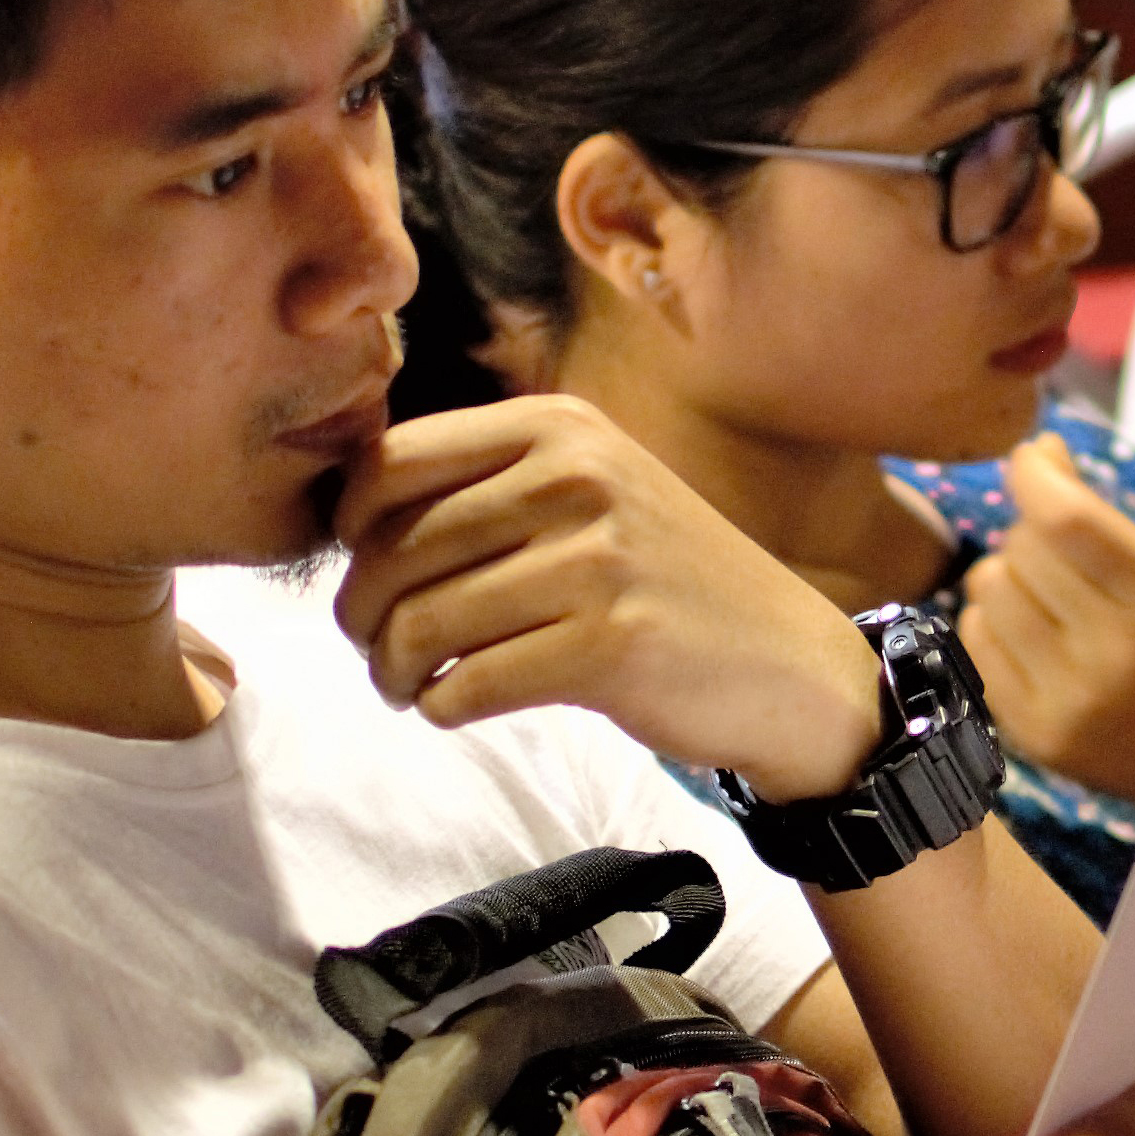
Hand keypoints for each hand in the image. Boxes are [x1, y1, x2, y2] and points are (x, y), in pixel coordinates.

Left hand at [329, 395, 879, 796]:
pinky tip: (455, 707)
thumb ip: (493, 482)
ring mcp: (598, 563)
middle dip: (362, 616)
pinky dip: (443, 707)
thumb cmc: (666, 584)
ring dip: (394, 672)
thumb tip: (346, 514)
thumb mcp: (595, 492)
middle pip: (395, 551)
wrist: (788, 664)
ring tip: (407, 686)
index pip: (392, 463)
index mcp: (562, 427)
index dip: (348, 526)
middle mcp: (578, 481)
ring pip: (423, 625)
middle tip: (376, 651)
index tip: (361, 569)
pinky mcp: (611, 647)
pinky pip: (471, 685)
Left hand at [953, 435, 1134, 809]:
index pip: (1069, 519)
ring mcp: (1067, 699)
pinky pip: (974, 636)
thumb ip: (1103, 518)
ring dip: (1010, 578)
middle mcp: (1114, 653)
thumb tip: (1035, 452)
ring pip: (988, 585)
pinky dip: (995, 622)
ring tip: (1048, 602)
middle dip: (1034, 534)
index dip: (1036, 474)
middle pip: (1023, 545)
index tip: (1033, 458)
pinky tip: (1032, 639)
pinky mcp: (1030, 731)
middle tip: (1066, 561)